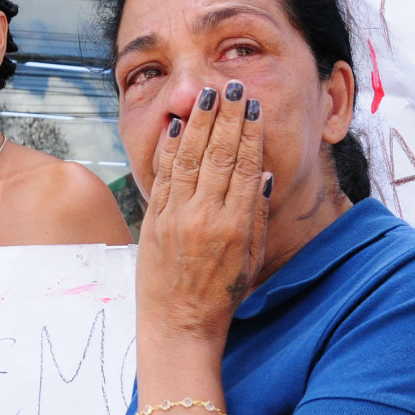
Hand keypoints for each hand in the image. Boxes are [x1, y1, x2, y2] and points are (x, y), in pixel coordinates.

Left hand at [137, 79, 271, 345]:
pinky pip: (164, 175)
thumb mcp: (250, 259)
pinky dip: (171, 148)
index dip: (250, 132)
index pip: (245, 166)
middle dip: (227, 116)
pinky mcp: (153, 222)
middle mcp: (206, 217)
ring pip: (190, 158)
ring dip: (199, 122)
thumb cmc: (220, 296)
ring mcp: (176, 217)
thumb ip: (256, 215)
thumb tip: (261, 174)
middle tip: (234, 87)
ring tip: (208, 95)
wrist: (178, 327)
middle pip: (219, 154)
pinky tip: (179, 125)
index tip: (254, 107)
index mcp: (236, 226)